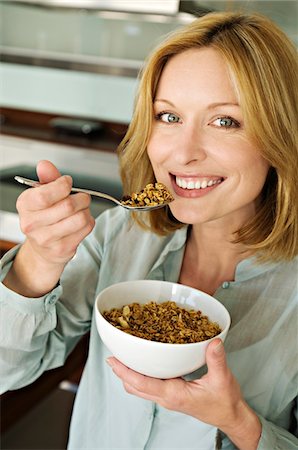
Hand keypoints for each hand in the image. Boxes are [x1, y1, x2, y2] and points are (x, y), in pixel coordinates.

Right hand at [17, 160, 94, 264]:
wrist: (43, 248)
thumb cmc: (44, 217)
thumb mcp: (42, 194)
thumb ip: (47, 178)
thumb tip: (45, 165)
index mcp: (25, 205)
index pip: (46, 194)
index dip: (63, 185)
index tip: (67, 183)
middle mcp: (32, 224)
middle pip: (68, 206)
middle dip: (81, 198)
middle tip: (81, 197)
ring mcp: (47, 239)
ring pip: (80, 218)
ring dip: (86, 211)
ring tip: (80, 210)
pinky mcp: (63, 249)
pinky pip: (86, 229)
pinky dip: (88, 222)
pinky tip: (80, 223)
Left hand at [107, 338, 260, 449]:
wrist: (230, 417)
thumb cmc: (225, 402)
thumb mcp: (223, 380)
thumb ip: (216, 360)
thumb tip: (213, 341)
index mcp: (174, 394)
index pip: (142, 383)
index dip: (125, 371)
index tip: (112, 360)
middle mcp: (166, 397)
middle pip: (134, 386)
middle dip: (121, 371)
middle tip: (112, 354)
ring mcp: (167, 398)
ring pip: (139, 388)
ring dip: (129, 374)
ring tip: (123, 356)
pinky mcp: (171, 395)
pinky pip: (149, 386)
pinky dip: (140, 375)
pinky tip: (143, 363)